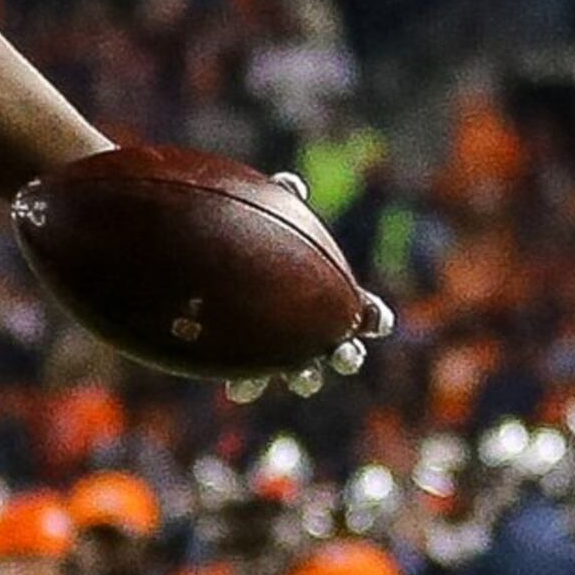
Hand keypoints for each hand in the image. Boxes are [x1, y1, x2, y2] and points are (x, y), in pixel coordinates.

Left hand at [227, 193, 397, 402]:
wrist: (199, 263)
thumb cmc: (246, 233)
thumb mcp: (266, 214)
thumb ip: (281, 200)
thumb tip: (291, 184)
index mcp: (327, 296)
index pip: (364, 310)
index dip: (375, 316)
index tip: (375, 320)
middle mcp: (311, 328)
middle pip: (344, 349)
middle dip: (348, 355)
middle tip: (343, 353)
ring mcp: (281, 349)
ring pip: (304, 374)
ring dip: (309, 379)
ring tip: (304, 379)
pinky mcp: (248, 362)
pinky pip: (253, 382)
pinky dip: (250, 387)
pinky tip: (238, 390)